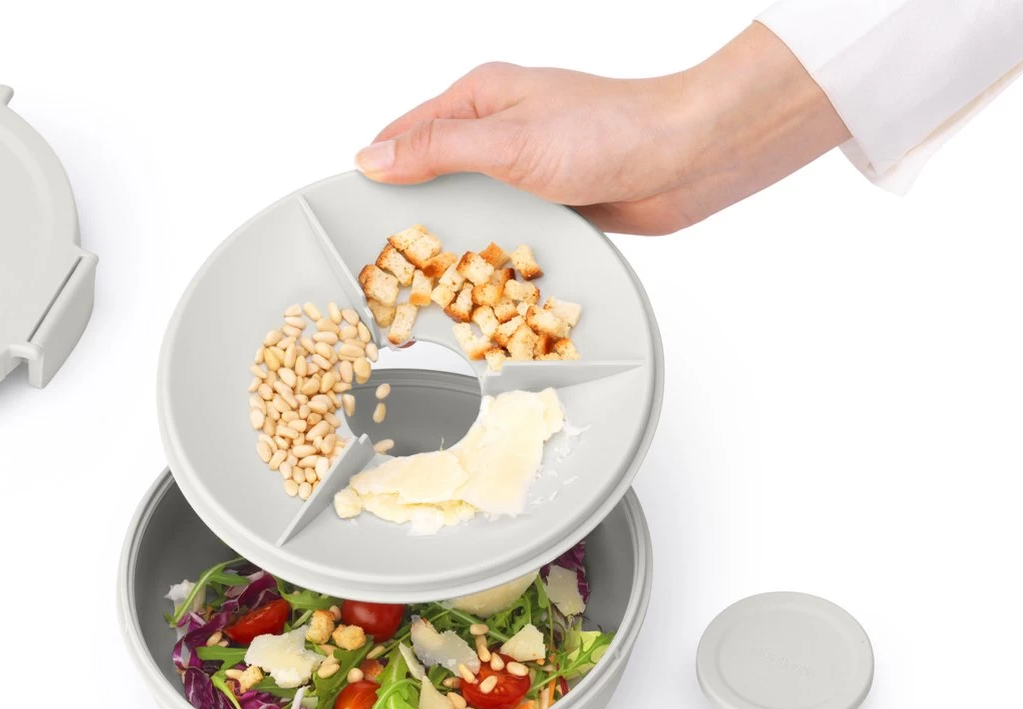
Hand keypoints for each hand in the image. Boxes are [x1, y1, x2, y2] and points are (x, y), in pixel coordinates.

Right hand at [356, 24, 850, 233]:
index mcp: (479, 98)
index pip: (405, 134)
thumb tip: (373, 156)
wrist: (686, 159)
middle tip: (387, 262)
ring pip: (472, 206)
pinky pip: (509, 228)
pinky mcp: (554, 200)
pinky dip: (495, 250)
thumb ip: (439, 149)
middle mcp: (499, 130)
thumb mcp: (508, 140)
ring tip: (428, 281)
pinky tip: (483, 278)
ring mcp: (527, 167)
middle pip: (435, 174)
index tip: (351, 212)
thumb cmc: (609, 132)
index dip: (376, 171)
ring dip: (457, 238)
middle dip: (413, 215)